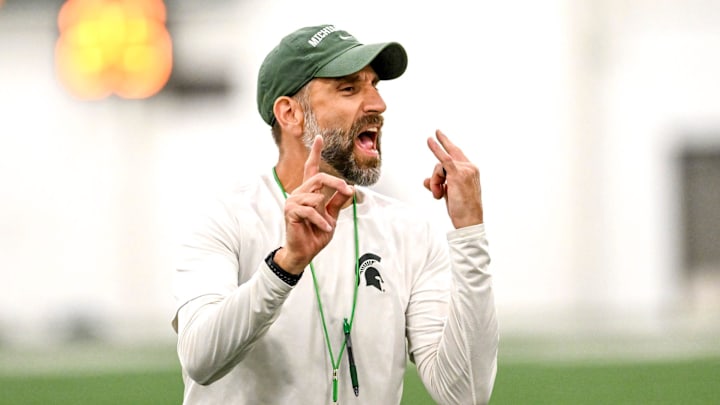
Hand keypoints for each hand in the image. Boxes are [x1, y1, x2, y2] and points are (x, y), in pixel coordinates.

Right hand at [274, 135, 354, 273]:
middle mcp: (299, 194)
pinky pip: (310, 210)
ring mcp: (293, 202)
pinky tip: (325, 228)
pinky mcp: (290, 212)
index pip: (311, 169)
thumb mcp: (332, 216)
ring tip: (328, 225)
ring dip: (326, 212)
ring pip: (315, 195)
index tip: (319, 138)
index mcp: (309, 193)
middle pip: (318, 177)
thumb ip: (338, 202)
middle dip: (335, 183)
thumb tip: (349, 188)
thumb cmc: (315, 235)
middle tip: (347, 190)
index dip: (315, 153)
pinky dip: (321, 221)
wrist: (304, 253)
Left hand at [423, 129, 483, 228]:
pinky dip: (436, 149)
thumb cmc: (462, 210)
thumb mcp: (448, 195)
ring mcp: (465, 170)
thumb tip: (425, 180)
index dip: (449, 147)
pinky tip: (430, 140)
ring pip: (439, 166)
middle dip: (443, 141)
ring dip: (435, 181)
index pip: (457, 157)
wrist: (469, 221)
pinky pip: (443, 159)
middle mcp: (470, 168)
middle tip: (436, 131)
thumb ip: (438, 184)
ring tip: (438, 195)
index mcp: (471, 171)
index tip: (441, 137)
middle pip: (448, 157)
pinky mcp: (457, 175)